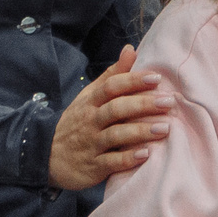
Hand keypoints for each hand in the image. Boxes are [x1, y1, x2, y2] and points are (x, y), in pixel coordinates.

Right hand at [48, 46, 168, 190]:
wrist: (48, 156)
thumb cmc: (78, 122)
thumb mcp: (90, 96)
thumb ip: (112, 75)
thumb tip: (131, 49)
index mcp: (91, 102)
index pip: (111, 87)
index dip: (133, 81)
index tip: (156, 78)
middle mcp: (90, 121)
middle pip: (116, 109)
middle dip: (143, 104)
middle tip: (169, 102)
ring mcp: (91, 144)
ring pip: (116, 135)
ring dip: (140, 131)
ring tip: (165, 128)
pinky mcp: (93, 167)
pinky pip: (111, 162)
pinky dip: (128, 159)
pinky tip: (146, 155)